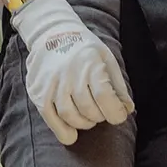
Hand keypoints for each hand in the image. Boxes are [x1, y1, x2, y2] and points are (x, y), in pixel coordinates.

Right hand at [11, 0, 133, 145]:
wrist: (52, 32)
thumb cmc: (84, 48)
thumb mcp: (107, 58)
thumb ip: (118, 85)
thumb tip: (127, 109)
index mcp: (90, 65)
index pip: (104, 98)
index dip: (115, 113)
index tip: (119, 115)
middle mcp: (69, 75)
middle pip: (88, 109)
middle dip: (100, 116)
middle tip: (101, 111)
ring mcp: (52, 84)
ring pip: (70, 116)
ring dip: (84, 123)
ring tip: (88, 116)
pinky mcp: (38, 92)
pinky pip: (50, 118)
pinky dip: (62, 131)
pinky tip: (72, 134)